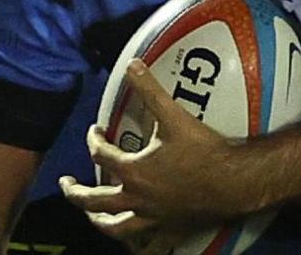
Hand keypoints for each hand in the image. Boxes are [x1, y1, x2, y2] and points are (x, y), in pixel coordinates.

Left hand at [59, 60, 259, 244]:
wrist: (234, 182)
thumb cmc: (204, 150)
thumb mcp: (174, 116)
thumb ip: (150, 90)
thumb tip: (131, 64)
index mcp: (133, 171)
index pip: (100, 154)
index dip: (93, 139)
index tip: (95, 130)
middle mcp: (137, 198)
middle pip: (94, 200)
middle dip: (75, 192)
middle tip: (66, 184)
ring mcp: (152, 217)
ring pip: (116, 227)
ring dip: (99, 221)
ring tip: (92, 216)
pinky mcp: (170, 229)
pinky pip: (149, 246)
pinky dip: (140, 247)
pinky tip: (136, 247)